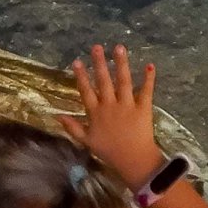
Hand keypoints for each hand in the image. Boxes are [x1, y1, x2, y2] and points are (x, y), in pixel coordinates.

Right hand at [65, 43, 165, 186]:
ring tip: (119, 47)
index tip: (76, 61)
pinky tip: (149, 65)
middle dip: (99, 63)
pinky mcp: (143, 108)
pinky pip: (146, 91)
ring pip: (123, 81)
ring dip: (121, 63)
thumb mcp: (87, 141)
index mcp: (96, 113)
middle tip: (96, 47)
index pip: (86, 91)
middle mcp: (110, 105)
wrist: (133, 160)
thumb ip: (73, 127)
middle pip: (103, 81)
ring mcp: (127, 105)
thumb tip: (57, 115)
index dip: (81, 76)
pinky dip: (149, 78)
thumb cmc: (109, 152)